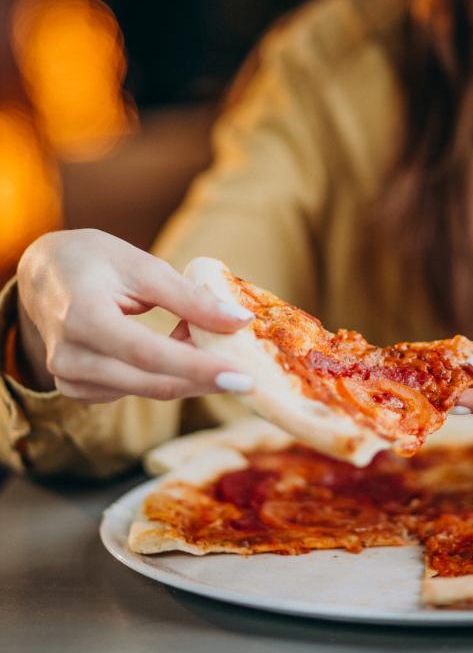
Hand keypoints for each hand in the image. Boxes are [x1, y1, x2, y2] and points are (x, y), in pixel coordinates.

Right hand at [16, 229, 253, 402]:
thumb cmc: (95, 261)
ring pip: (147, 390)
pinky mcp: (78, 390)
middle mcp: (71, 356)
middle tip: (248, 371)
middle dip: (204, 378)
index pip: (149, 354)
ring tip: (206, 339)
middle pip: (152, 382)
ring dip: (187, 373)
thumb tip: (240, 321)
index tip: (241, 376)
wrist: (44, 275)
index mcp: (83, 317)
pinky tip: (180, 350)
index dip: (198, 368)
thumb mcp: (143, 266)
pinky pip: (134, 390)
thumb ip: (190, 297)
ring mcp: (71, 378)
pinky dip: (166, 375)